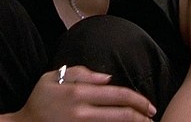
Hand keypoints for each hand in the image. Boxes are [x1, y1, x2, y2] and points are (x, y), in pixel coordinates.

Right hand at [13, 65, 156, 121]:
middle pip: (122, 114)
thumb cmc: (38, 102)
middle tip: (152, 117)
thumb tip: (108, 78)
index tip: (149, 105)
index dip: (138, 100)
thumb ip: (81, 73)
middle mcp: (82, 112)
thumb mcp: (52, 78)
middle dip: (142, 116)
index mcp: (78, 93)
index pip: (117, 94)